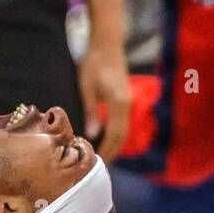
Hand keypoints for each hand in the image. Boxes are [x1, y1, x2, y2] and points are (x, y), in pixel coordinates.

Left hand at [78, 39, 129, 161]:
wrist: (107, 45)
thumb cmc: (93, 64)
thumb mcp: (86, 87)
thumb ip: (91, 111)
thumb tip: (91, 134)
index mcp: (118, 104)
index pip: (114, 135)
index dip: (107, 151)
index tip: (97, 163)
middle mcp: (126, 105)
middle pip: (122, 136)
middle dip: (112, 152)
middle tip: (99, 166)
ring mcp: (128, 101)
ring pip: (123, 130)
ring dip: (114, 144)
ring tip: (102, 157)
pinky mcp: (124, 99)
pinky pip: (122, 122)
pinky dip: (115, 134)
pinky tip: (105, 139)